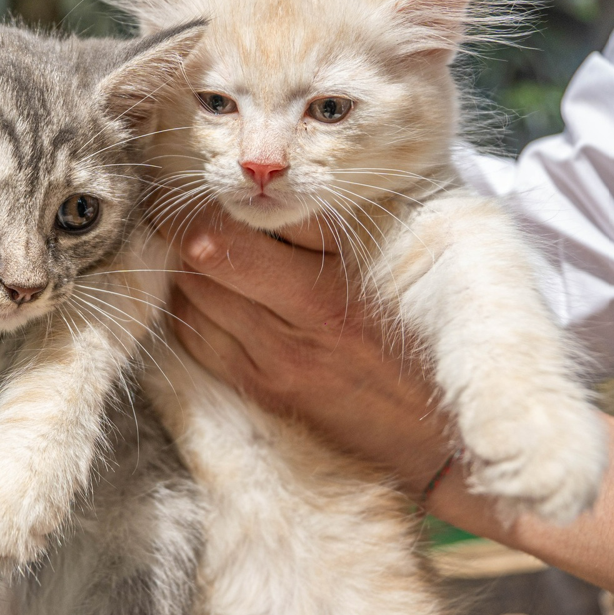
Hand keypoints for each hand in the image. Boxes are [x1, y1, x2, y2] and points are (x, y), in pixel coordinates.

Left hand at [163, 209, 613, 589]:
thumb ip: (324, 229)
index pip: (251, 225)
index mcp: (339, 284)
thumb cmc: (417, 335)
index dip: (213, 199)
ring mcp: (278, 360)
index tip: (202, 183)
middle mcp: (306, 320)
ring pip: (193, 293)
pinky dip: (188, 309)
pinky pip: (197, 338)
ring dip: (183, 268)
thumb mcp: (387, 269)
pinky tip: (200, 295)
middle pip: (208, 254)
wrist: (440, 431)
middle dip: (183, 227)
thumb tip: (265, 190)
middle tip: (174, 209)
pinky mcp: (263, 389)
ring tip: (187, 250)